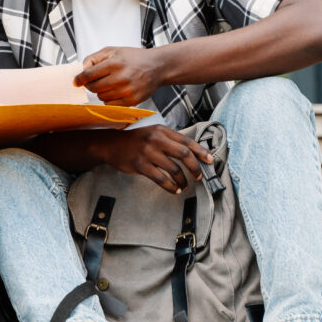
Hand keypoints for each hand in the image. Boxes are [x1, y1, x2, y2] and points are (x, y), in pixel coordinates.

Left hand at [75, 46, 167, 106]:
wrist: (157, 66)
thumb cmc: (134, 58)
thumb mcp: (113, 51)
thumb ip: (94, 58)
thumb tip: (81, 70)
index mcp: (115, 63)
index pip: (89, 74)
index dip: (80, 79)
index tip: (76, 81)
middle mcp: (121, 77)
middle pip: (93, 88)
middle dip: (91, 85)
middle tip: (95, 81)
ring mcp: (127, 90)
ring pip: (101, 97)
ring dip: (101, 92)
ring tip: (110, 84)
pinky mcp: (132, 101)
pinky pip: (111, 105)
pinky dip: (109, 100)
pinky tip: (115, 91)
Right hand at [96, 125, 213, 194]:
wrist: (111, 144)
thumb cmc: (135, 140)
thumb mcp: (153, 133)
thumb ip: (170, 140)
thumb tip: (192, 152)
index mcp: (162, 131)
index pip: (187, 141)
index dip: (201, 152)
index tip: (210, 161)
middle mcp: (156, 140)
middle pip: (184, 154)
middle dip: (195, 167)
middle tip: (199, 176)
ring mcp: (147, 152)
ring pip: (173, 169)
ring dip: (183, 180)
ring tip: (184, 185)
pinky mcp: (140, 165)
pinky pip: (160, 178)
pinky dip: (170, 186)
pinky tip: (174, 190)